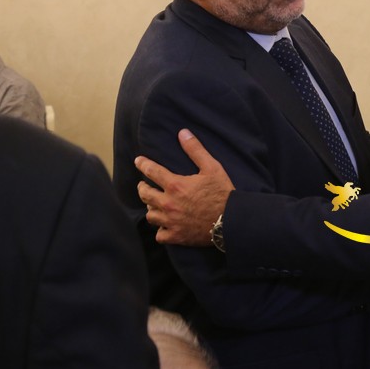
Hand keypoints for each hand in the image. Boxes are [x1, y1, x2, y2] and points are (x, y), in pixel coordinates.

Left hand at [135, 128, 234, 246]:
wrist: (231, 220)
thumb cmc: (222, 192)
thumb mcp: (212, 167)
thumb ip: (195, 150)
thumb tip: (182, 133)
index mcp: (176, 185)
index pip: (151, 171)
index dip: (143, 164)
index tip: (138, 161)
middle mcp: (169, 203)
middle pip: (145, 194)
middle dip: (142, 187)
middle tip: (144, 185)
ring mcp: (171, 221)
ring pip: (150, 215)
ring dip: (151, 208)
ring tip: (154, 205)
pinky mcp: (176, 236)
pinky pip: (159, 234)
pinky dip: (160, 230)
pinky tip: (164, 225)